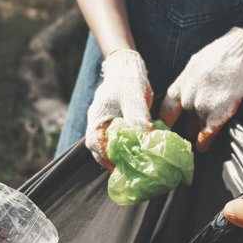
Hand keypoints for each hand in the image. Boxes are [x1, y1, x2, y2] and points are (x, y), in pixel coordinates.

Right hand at [85, 49, 152, 169]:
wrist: (128, 68)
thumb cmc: (126, 82)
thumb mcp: (133, 99)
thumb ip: (138, 118)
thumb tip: (146, 139)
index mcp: (96, 121)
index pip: (96, 145)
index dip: (108, 159)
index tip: (121, 168)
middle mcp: (99, 127)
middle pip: (103, 152)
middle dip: (116, 163)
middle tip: (132, 173)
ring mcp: (108, 128)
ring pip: (112, 150)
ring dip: (124, 159)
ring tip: (138, 168)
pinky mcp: (119, 128)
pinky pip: (122, 144)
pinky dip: (130, 151)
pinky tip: (142, 156)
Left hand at [159, 27, 242, 151]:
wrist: (242, 51)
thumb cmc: (223, 54)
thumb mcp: (198, 64)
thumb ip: (191, 81)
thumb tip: (187, 96)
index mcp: (182, 82)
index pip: (168, 107)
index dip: (166, 121)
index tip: (164, 130)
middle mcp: (189, 94)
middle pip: (185, 117)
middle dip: (186, 126)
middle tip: (185, 137)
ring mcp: (203, 104)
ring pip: (198, 124)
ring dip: (198, 131)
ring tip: (198, 140)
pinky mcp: (219, 111)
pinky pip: (208, 132)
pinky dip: (205, 141)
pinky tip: (202, 147)